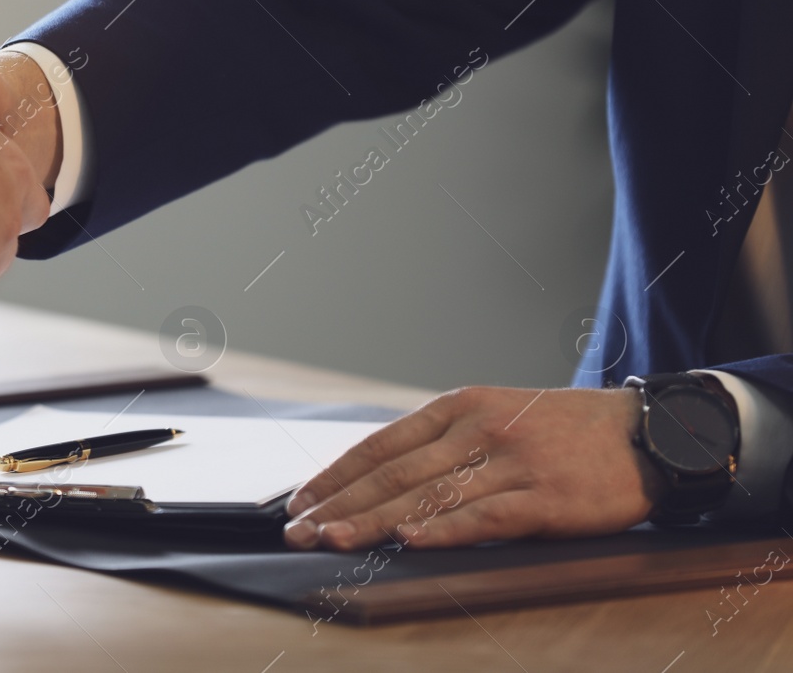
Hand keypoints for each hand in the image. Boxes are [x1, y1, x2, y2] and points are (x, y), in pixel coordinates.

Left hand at [282, 386, 657, 549]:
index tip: (300, 502)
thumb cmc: (562, 430)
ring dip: (375, 520)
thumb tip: (380, 478)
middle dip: (340, 503)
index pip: (381, 444)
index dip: (336, 475)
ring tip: (335, 540)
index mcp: (459, 407)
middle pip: (394, 472)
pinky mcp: (547, 498)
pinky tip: (410, 540)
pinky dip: (444, 529)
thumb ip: (443, 444)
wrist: (648, 432)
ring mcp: (512, 462)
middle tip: (299, 531)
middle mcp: (478, 429)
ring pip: (429, 495)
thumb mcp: (495, 416)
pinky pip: (486, 515)